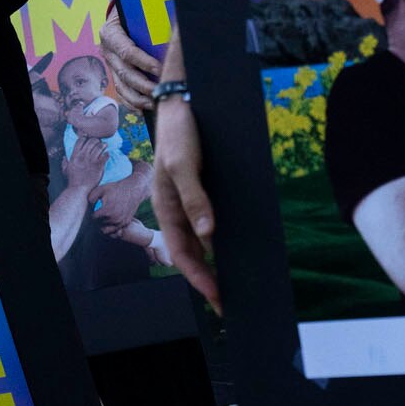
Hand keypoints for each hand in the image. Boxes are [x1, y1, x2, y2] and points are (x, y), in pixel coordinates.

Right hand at [62, 133, 110, 191]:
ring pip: (99, 147)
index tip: (88, 138)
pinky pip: (105, 156)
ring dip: (103, 145)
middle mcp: (83, 156)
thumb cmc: (72, 181)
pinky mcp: (99, 166)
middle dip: (96, 140)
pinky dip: (107, 154)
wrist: (79, 189)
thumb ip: (64, 162)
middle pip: (91, 141)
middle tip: (98, 142)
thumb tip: (64, 157)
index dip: (85, 137)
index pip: (80, 141)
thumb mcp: (65, 170)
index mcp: (75, 156)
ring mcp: (91, 160)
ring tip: (105, 145)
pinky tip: (107, 154)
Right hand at [99, 12, 163, 110]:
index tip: (160, 68)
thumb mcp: (141, 11)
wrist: (121, 16)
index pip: (127, 51)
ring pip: (122, 86)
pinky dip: (133, 102)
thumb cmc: (136, 12)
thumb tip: (177, 27)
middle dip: (144, 84)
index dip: (143, 62)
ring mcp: (109, 65)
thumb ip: (154, 18)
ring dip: (139, 97)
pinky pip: (121, 92)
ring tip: (155, 103)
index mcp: (111, 33)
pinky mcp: (114, 75)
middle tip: (162, 90)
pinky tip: (146, 108)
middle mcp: (106, 51)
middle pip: (124, 73)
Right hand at [148, 95, 219, 305]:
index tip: (217, 299)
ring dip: (215, 264)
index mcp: (166, 207)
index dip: (198, 279)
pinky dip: (223, 241)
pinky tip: (238, 247)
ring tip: (235, 282)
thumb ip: (194, 199)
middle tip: (229, 303)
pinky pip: (212, 223)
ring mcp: (190, 201)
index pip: (181, 254)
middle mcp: (177, 209)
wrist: (184, 102)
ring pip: (202, 242)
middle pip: (191, 254)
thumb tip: (209, 235)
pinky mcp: (204, 191)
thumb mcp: (183, 165)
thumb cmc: (179, 133)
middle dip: (207, 280)